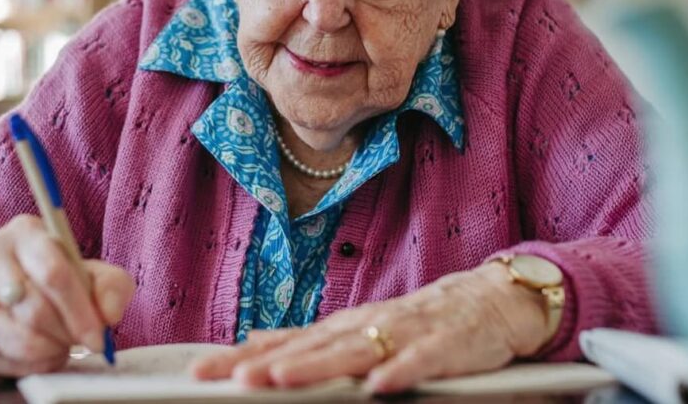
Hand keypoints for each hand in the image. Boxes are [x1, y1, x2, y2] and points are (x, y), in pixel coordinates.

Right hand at [0, 215, 135, 376]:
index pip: (53, 273)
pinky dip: (33, 364)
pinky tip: (40, 350)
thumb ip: (111, 287)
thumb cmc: (55, 282)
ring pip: (20, 339)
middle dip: (68, 333)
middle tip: (81, 339)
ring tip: (61, 341)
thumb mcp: (91, 273)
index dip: (80, 310)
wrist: (1, 297)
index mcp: (26, 232)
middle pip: (37, 310)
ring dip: (51, 349)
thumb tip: (109, 315)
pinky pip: (6, 360)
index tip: (98, 336)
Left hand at [190, 262, 553, 393]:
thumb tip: (254, 340)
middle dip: (270, 365)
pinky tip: (378, 388)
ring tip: (282, 380)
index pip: (285, 344)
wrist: (488, 299)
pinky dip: (400, 372)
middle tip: (231, 380)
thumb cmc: (418, 320)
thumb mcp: (357, 328)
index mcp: (342, 327)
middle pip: (311, 348)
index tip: (200, 374)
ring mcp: (404, 333)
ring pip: (356, 352)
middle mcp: (365, 326)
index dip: (243, 359)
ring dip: (318, 367)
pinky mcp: (443, 346)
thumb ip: (309, 338)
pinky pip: (421, 361)